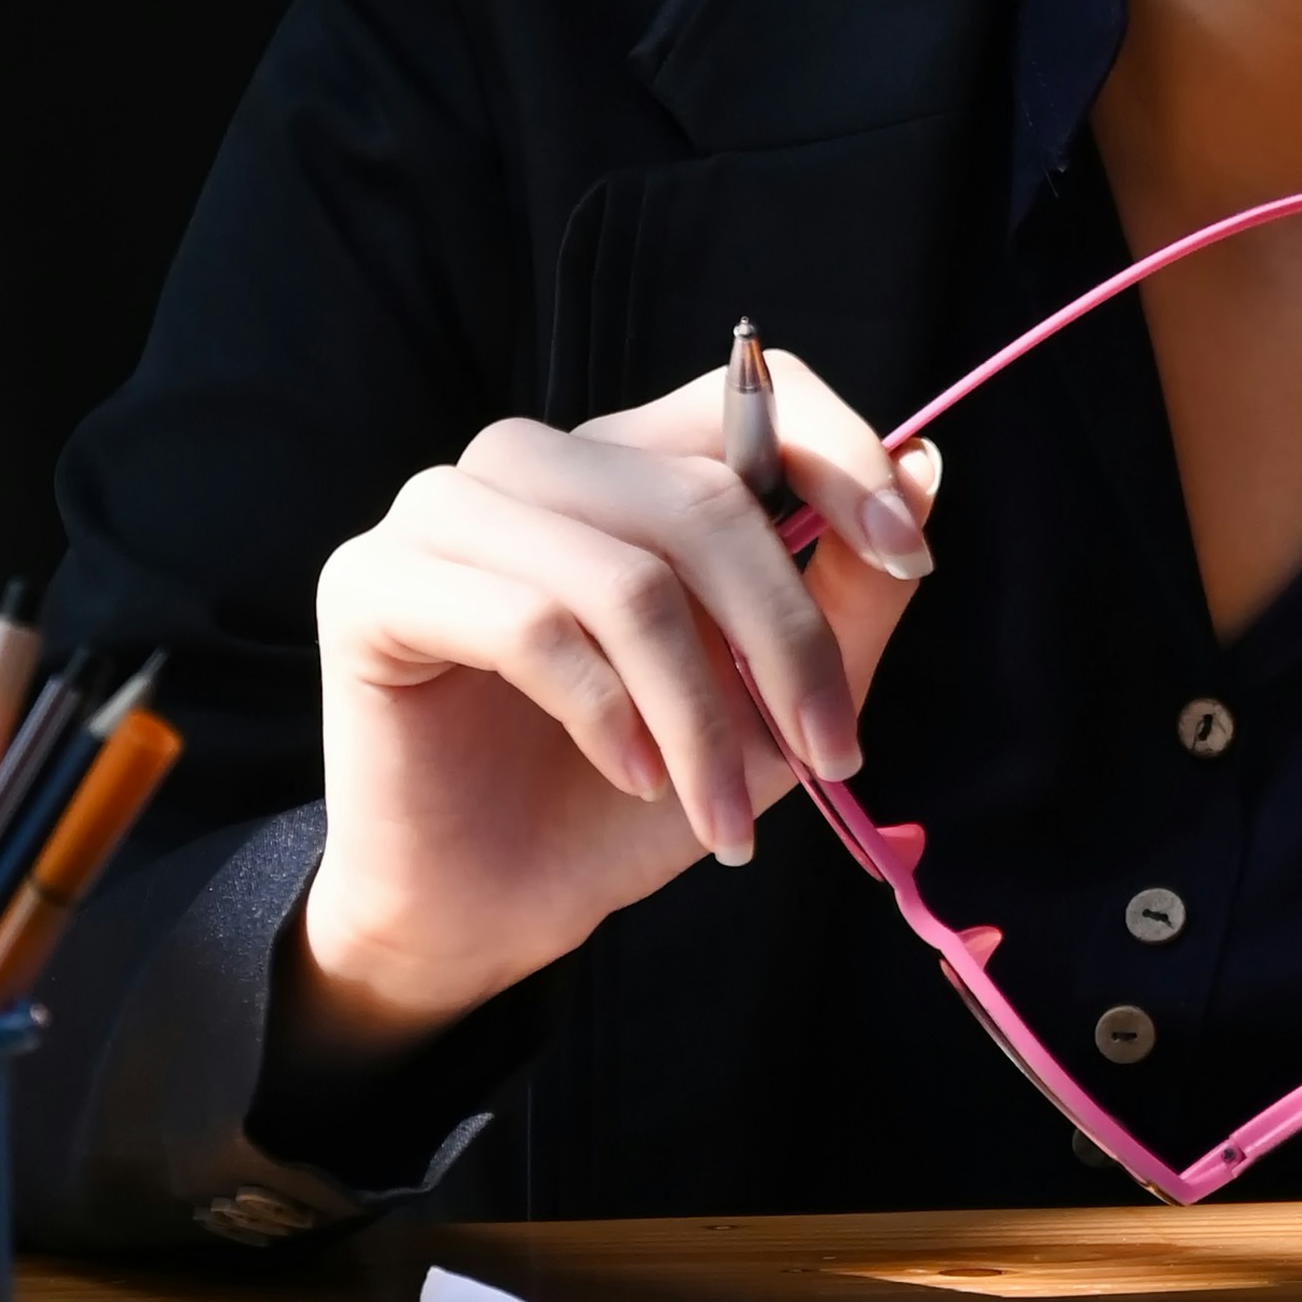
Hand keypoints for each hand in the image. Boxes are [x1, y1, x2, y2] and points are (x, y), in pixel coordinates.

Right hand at [281, 355, 938, 1079]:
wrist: (486, 909)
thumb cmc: (623, 800)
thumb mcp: (771, 706)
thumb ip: (847, 593)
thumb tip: (928, 468)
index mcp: (622, 464)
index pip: (744, 391)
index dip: (838, 456)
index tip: (908, 555)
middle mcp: (530, 462)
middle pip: (699, 495)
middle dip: (787, 641)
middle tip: (829, 755)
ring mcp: (442, 511)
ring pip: (622, 574)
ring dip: (698, 709)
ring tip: (719, 809)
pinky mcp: (374, 583)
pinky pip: (529, 624)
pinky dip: (607, 715)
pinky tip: (632, 779)